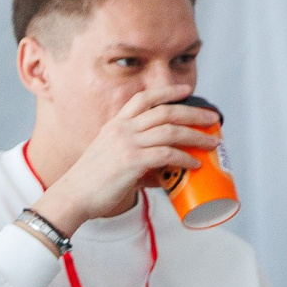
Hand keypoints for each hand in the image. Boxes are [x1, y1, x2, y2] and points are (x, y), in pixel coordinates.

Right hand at [30, 85, 219, 236]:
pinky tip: (194, 163)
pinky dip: (185, 158)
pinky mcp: (131, 162)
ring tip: (212, 142)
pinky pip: (166, 154)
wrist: (73, 196)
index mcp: (115, 125)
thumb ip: (139, 159)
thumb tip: (168, 173)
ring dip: (196, 136)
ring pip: (170, 132)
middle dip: (193, 113)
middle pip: (165, 112)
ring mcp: (126, 144)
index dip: (167, 92)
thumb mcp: (113, 158)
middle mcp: (121, 130)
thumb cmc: (92, 181)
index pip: (143, 99)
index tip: (186, 90)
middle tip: (212, 118)